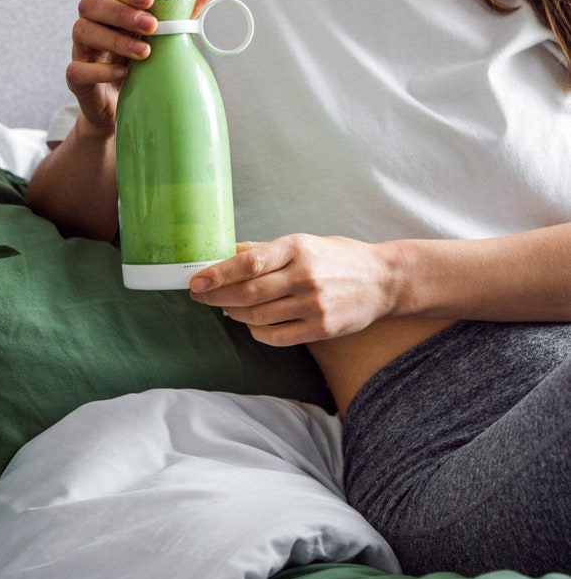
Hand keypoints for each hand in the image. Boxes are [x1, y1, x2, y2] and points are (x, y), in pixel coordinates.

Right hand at [67, 0, 212, 136]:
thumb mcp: (162, 42)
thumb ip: (180, 16)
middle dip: (121, 11)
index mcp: (109, 13)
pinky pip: (77, 70)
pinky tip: (123, 73)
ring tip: (145, 52)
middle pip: (90, 4)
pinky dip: (100, 70)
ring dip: (115, 38)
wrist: (122, 110)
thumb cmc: (141, 69)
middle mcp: (91, 27)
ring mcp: (81, 53)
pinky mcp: (76, 80)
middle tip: (151, 26)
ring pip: (83, 32)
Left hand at [189, 235, 395, 345]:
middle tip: (199, 295)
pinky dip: (257, 332)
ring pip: (258, 316)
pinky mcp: (321, 328)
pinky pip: (277, 336)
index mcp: (297, 248)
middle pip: (248, 292)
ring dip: (234, 314)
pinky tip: (252, 324)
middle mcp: (304, 276)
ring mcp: (314, 305)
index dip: (218, 273)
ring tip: (226, 308)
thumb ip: (265, 250)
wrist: (383, 280)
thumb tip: (226, 252)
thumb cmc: (337, 258)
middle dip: (216, 296)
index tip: (196, 280)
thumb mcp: (304, 242)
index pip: (249, 262)